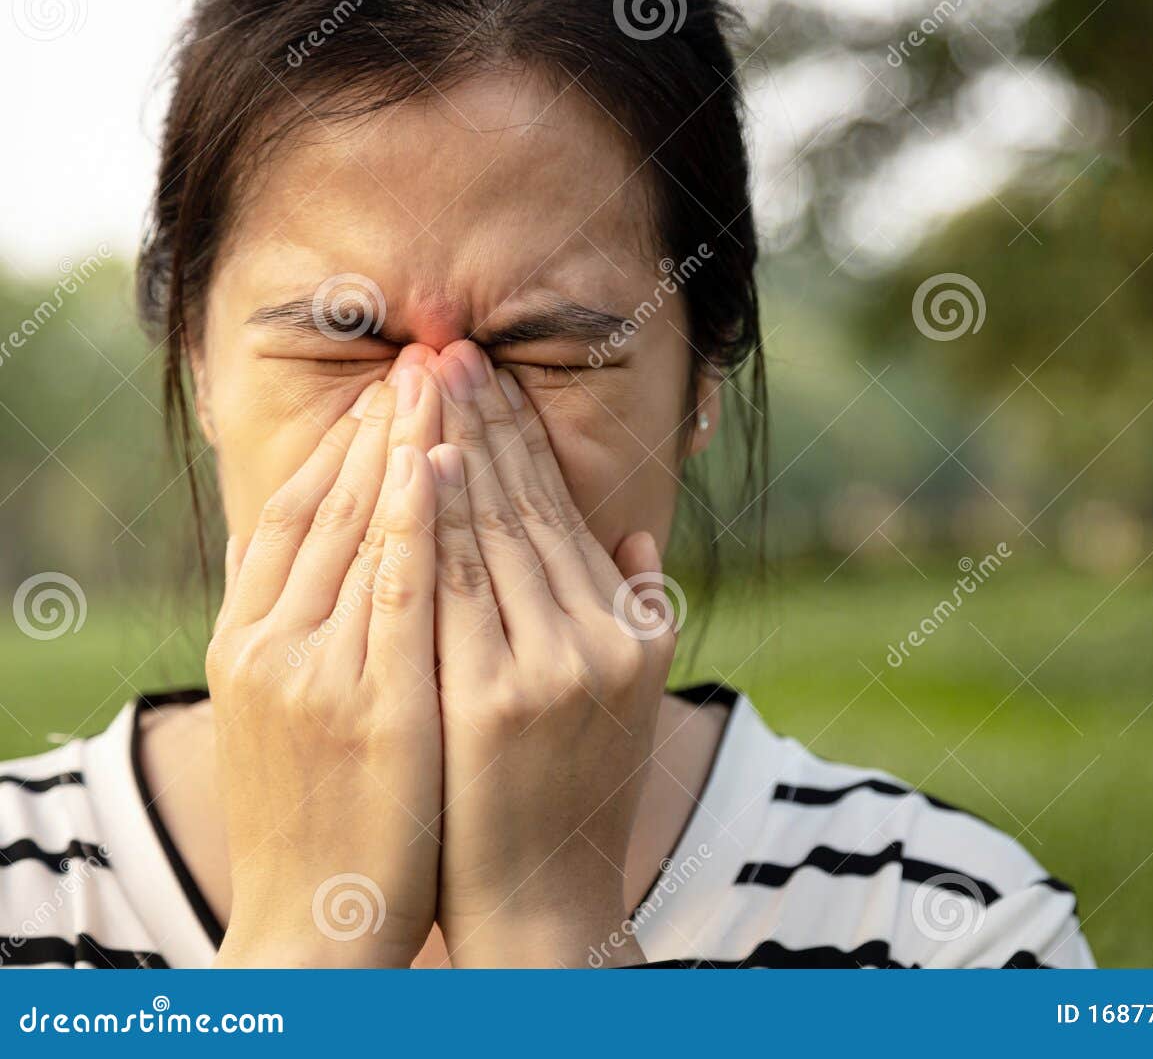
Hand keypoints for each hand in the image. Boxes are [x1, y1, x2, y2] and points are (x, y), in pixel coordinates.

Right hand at [209, 356, 442, 966]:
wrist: (314, 929)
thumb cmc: (319, 823)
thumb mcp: (291, 717)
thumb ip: (303, 635)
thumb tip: (320, 561)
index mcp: (248, 642)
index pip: (291, 514)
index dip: (339, 445)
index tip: (382, 388)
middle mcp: (271, 645)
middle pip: (326, 505)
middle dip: (378, 423)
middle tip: (421, 354)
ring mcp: (317, 673)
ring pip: (361, 530)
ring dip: (402, 445)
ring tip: (439, 378)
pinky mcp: (370, 706)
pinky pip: (396, 590)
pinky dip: (413, 520)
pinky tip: (439, 463)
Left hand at [427, 340, 676, 966]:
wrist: (544, 903)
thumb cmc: (573, 798)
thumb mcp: (631, 701)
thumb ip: (640, 612)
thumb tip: (637, 540)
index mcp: (630, 627)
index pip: (562, 511)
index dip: (520, 439)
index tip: (486, 376)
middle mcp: (602, 637)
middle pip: (526, 506)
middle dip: (481, 420)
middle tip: (446, 348)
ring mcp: (551, 666)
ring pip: (490, 534)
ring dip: (451, 448)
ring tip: (421, 383)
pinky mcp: (498, 699)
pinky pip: (454, 590)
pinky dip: (433, 522)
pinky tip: (413, 466)